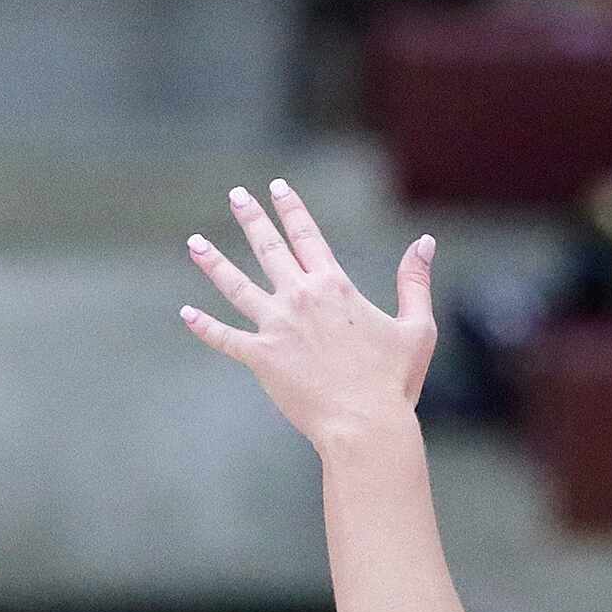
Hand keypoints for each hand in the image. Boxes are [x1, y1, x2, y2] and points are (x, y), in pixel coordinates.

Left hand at [181, 181, 439, 451]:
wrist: (364, 424)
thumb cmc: (394, 379)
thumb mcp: (417, 325)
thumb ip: (415, 281)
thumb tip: (425, 241)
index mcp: (335, 286)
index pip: (307, 235)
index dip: (291, 208)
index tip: (277, 187)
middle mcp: (300, 298)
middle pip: (268, 249)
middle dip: (251, 218)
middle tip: (236, 195)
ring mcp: (276, 327)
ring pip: (237, 286)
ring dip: (214, 262)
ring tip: (194, 242)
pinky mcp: (261, 358)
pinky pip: (226, 339)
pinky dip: (205, 327)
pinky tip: (186, 314)